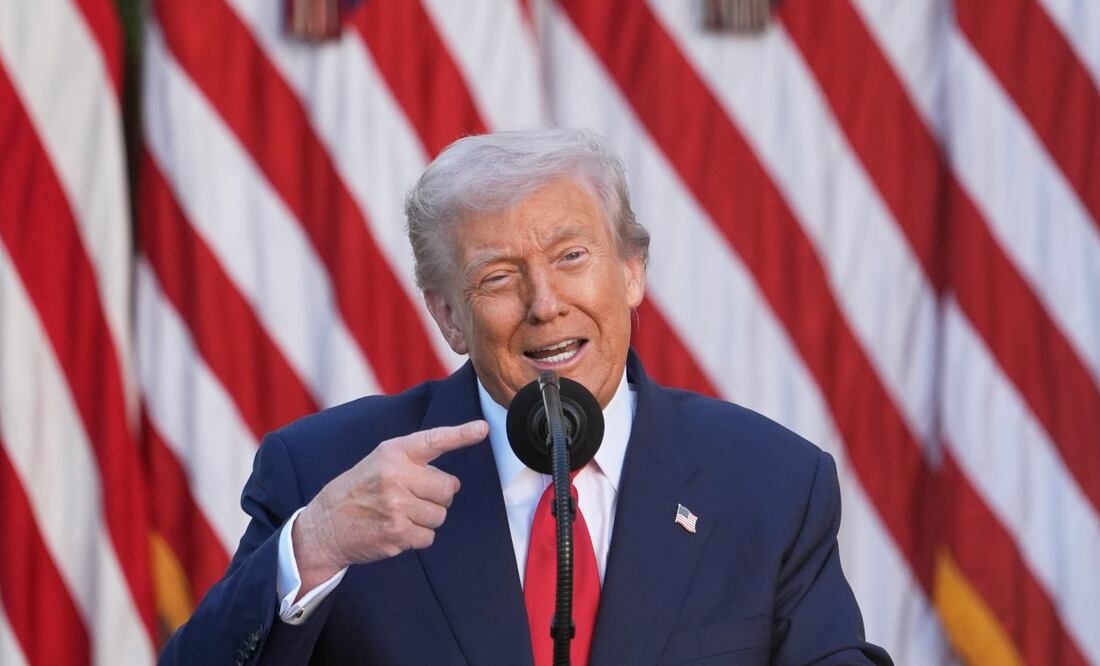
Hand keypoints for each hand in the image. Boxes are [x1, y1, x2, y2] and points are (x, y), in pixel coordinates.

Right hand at [292, 420, 488, 592]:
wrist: (325, 525)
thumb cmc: (359, 490)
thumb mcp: (379, 462)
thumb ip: (413, 462)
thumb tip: (454, 483)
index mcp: (393, 453)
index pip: (434, 440)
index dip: (461, 434)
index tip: (483, 428)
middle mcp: (396, 476)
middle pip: (448, 488)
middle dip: (438, 496)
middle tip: (413, 496)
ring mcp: (396, 506)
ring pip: (440, 514)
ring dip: (427, 518)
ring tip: (400, 513)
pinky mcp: (397, 533)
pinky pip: (429, 536)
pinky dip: (418, 536)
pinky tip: (396, 529)